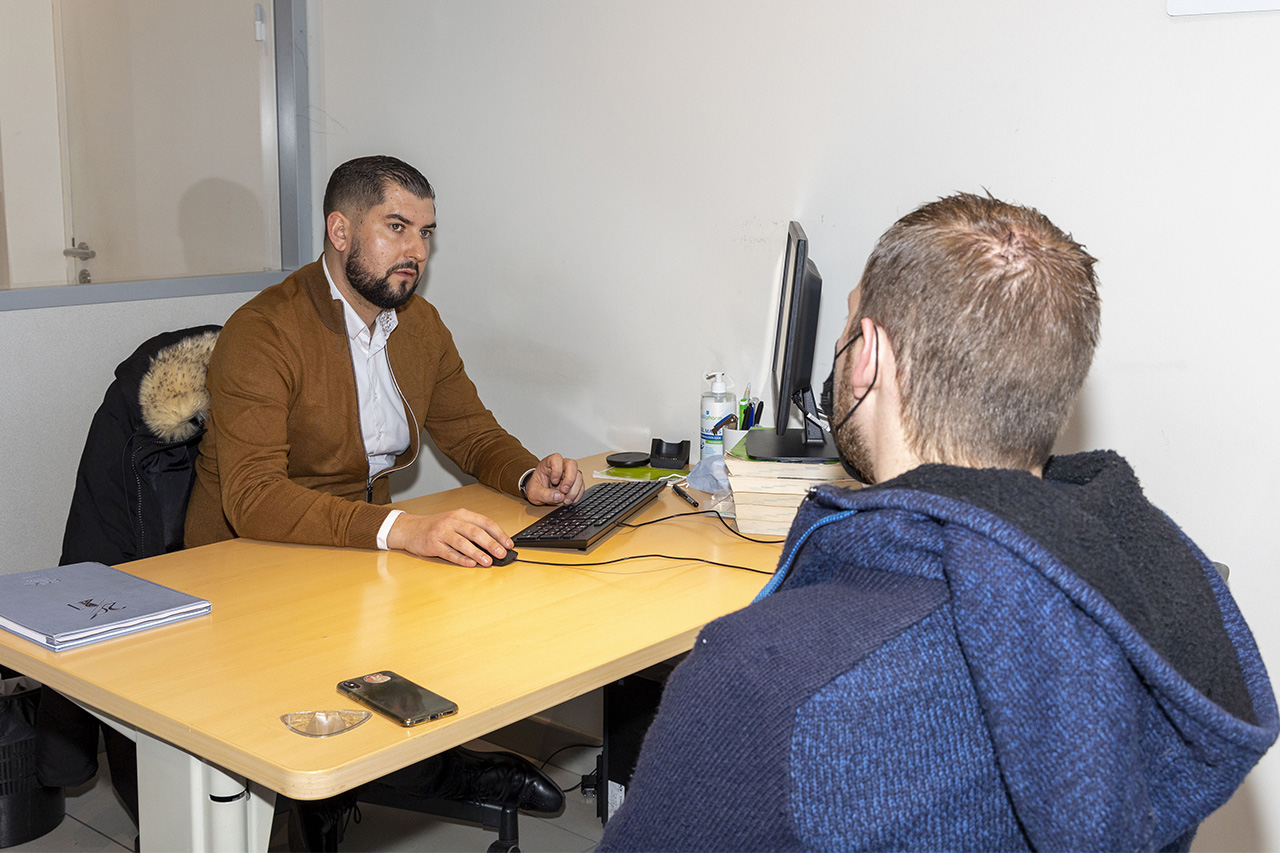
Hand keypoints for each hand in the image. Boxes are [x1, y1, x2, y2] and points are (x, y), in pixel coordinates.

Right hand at [386, 509, 512, 566]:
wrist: (410, 528)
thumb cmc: (436, 526)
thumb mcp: (455, 522)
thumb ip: (472, 530)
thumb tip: (494, 545)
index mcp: (461, 514)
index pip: (485, 522)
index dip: (499, 533)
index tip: (508, 543)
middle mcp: (452, 521)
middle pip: (475, 532)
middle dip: (491, 544)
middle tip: (502, 553)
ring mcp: (441, 532)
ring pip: (463, 543)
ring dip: (477, 553)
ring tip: (488, 561)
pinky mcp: (432, 544)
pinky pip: (449, 553)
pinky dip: (461, 559)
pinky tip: (470, 564)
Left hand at [525, 453, 584, 505]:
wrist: (538, 493)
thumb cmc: (535, 488)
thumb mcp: (534, 493)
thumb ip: (544, 494)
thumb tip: (558, 496)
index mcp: (548, 463)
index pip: (556, 458)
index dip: (557, 469)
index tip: (554, 481)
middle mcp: (561, 466)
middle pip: (572, 464)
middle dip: (569, 479)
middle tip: (564, 491)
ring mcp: (569, 473)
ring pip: (578, 476)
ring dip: (574, 490)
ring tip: (566, 500)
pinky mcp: (575, 482)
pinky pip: (581, 486)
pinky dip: (578, 494)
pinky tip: (571, 500)